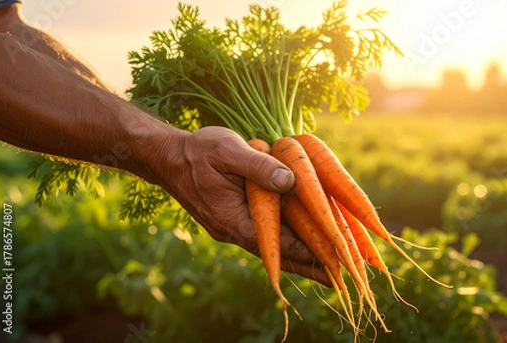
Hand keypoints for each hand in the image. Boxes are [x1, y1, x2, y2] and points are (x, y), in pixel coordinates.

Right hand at [145, 126, 329, 284]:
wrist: (168, 157)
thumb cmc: (198, 150)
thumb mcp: (229, 151)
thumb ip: (260, 166)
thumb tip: (290, 180)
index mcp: (234, 219)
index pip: (278, 242)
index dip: (307, 251)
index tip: (334, 260)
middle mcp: (234, 230)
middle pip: (278, 254)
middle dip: (308, 265)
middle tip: (339, 278)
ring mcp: (233, 226)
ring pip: (272, 247)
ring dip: (298, 257)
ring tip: (327, 270)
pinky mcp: (234, 219)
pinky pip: (264, 235)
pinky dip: (283, 241)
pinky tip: (299, 243)